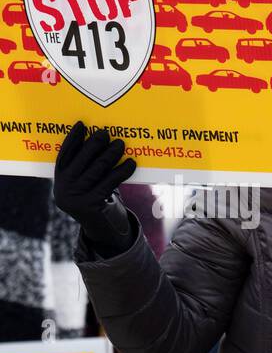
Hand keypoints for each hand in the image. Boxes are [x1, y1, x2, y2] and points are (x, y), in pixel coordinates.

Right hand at [54, 120, 137, 255]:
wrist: (99, 227)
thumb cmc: (94, 197)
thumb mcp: (84, 183)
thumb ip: (86, 166)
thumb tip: (101, 141)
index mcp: (59, 179)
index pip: (64, 154)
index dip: (73, 138)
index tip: (82, 124)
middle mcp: (64, 187)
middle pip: (81, 160)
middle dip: (94, 144)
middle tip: (106, 132)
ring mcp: (76, 197)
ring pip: (97, 170)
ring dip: (110, 154)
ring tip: (120, 143)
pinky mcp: (92, 205)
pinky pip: (110, 183)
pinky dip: (122, 171)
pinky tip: (131, 163)